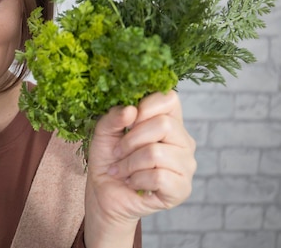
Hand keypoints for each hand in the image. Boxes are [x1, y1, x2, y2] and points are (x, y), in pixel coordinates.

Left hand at [84, 90, 196, 246]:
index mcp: (169, 121)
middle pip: (164, 125)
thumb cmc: (109, 159)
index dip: (146, 106)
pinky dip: (137, 179)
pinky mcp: (182, 189)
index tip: (127, 122)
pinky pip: (159, 177)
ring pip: (157, 153)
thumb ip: (114, 117)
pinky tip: (132, 182)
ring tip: (121, 170)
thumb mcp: (104, 132)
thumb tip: (131, 110)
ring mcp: (186, 165)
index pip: (169, 98)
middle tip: (118, 152)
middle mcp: (183, 141)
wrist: (104, 192)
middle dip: (131, 140)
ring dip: (129, 163)